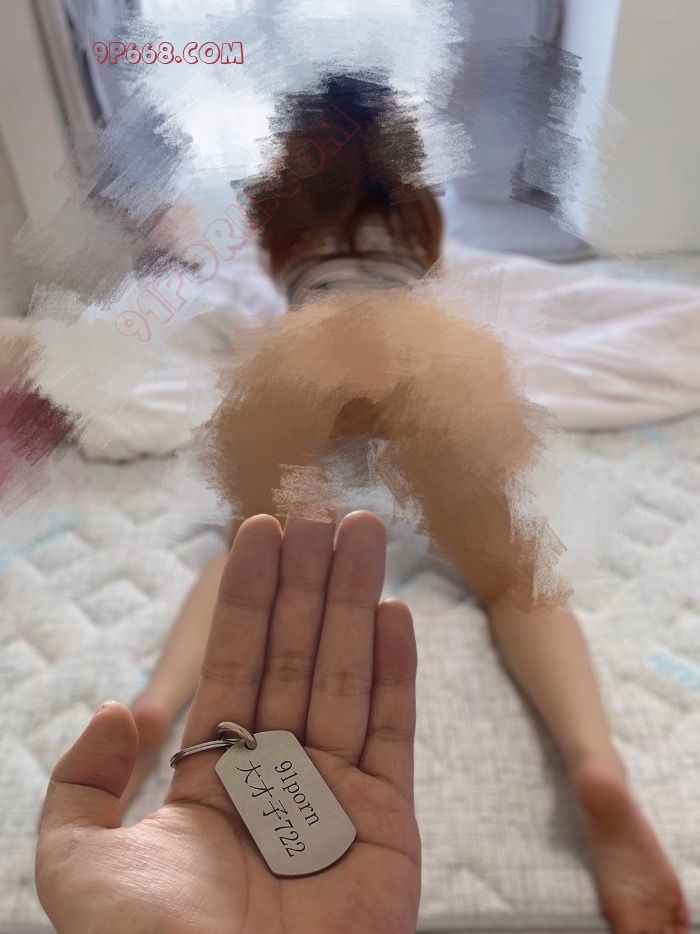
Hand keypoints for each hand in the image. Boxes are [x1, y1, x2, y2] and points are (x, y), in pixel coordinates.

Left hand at [37, 512, 419, 933]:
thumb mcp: (77, 868)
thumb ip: (81, 784)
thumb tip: (121, 708)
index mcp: (212, 777)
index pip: (232, 664)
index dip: (246, 597)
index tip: (258, 530)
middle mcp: (277, 774)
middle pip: (297, 654)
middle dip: (309, 581)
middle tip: (322, 510)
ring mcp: (337, 793)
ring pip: (347, 675)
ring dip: (355, 601)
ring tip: (361, 533)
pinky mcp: (390, 822)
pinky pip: (393, 730)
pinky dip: (397, 670)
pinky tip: (394, 611)